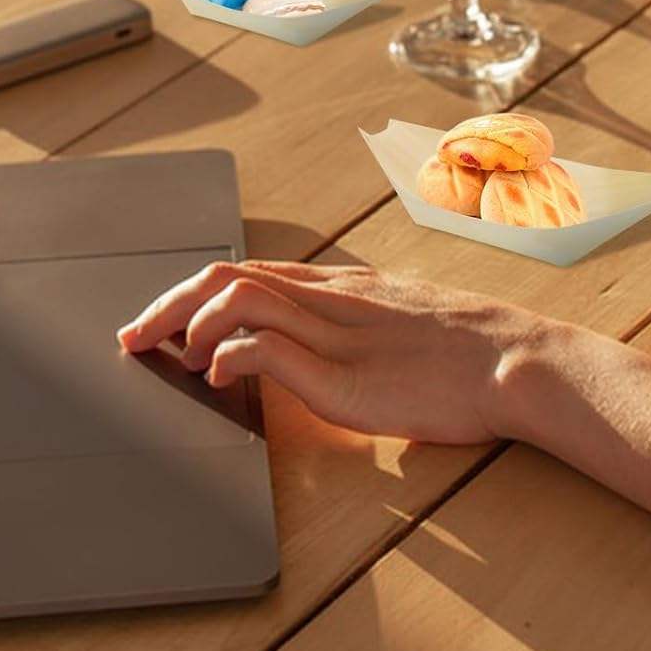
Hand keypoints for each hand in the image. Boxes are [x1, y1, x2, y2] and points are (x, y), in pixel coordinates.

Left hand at [117, 260, 532, 444]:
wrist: (517, 361)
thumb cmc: (474, 354)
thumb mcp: (408, 326)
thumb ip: (363, 332)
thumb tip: (329, 353)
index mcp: (346, 287)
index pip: (251, 271)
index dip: (193, 292)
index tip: (160, 320)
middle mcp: (332, 297)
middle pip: (227, 275)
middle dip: (167, 303)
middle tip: (132, 337)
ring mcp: (335, 331)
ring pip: (236, 297)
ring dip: (189, 325)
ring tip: (176, 358)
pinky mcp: (341, 374)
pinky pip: (264, 347)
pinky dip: (226, 357)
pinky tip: (219, 379)